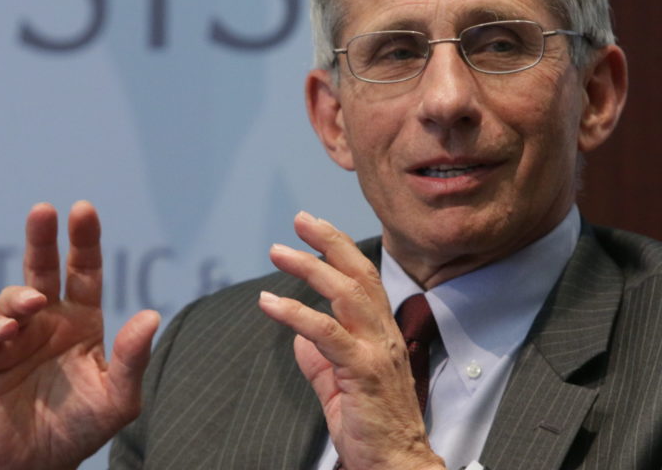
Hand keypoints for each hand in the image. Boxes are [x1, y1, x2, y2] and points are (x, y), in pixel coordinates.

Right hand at [0, 201, 159, 469]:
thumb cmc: (83, 428)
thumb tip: (153, 315)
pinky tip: (7, 332)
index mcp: (83, 322)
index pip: (85, 272)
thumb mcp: (119, 398)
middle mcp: (49, 320)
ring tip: (32, 304)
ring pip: (13, 294)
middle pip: (44, 267)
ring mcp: (17, 335)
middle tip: (44, 210)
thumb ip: (132, 358)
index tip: (83, 210)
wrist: (37, 464)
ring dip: (20, 293)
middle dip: (43, 237)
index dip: (85, 241)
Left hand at [258, 211, 444, 469]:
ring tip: (279, 251)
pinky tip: (270, 303)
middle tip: (300, 220)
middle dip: (328, 242)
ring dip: (309, 268)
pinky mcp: (362, 371)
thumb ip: (320, 358)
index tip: (314, 227)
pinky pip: (326, 333)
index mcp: (380, 333)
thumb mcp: (340, 384)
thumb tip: (298, 337)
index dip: (339, 249)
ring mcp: (375, 351)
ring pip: (345, 295)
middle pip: (358, 275)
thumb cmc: (371, 426)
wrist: (395, 464)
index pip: (363, 278)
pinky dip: (296, 313)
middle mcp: (383, 334)